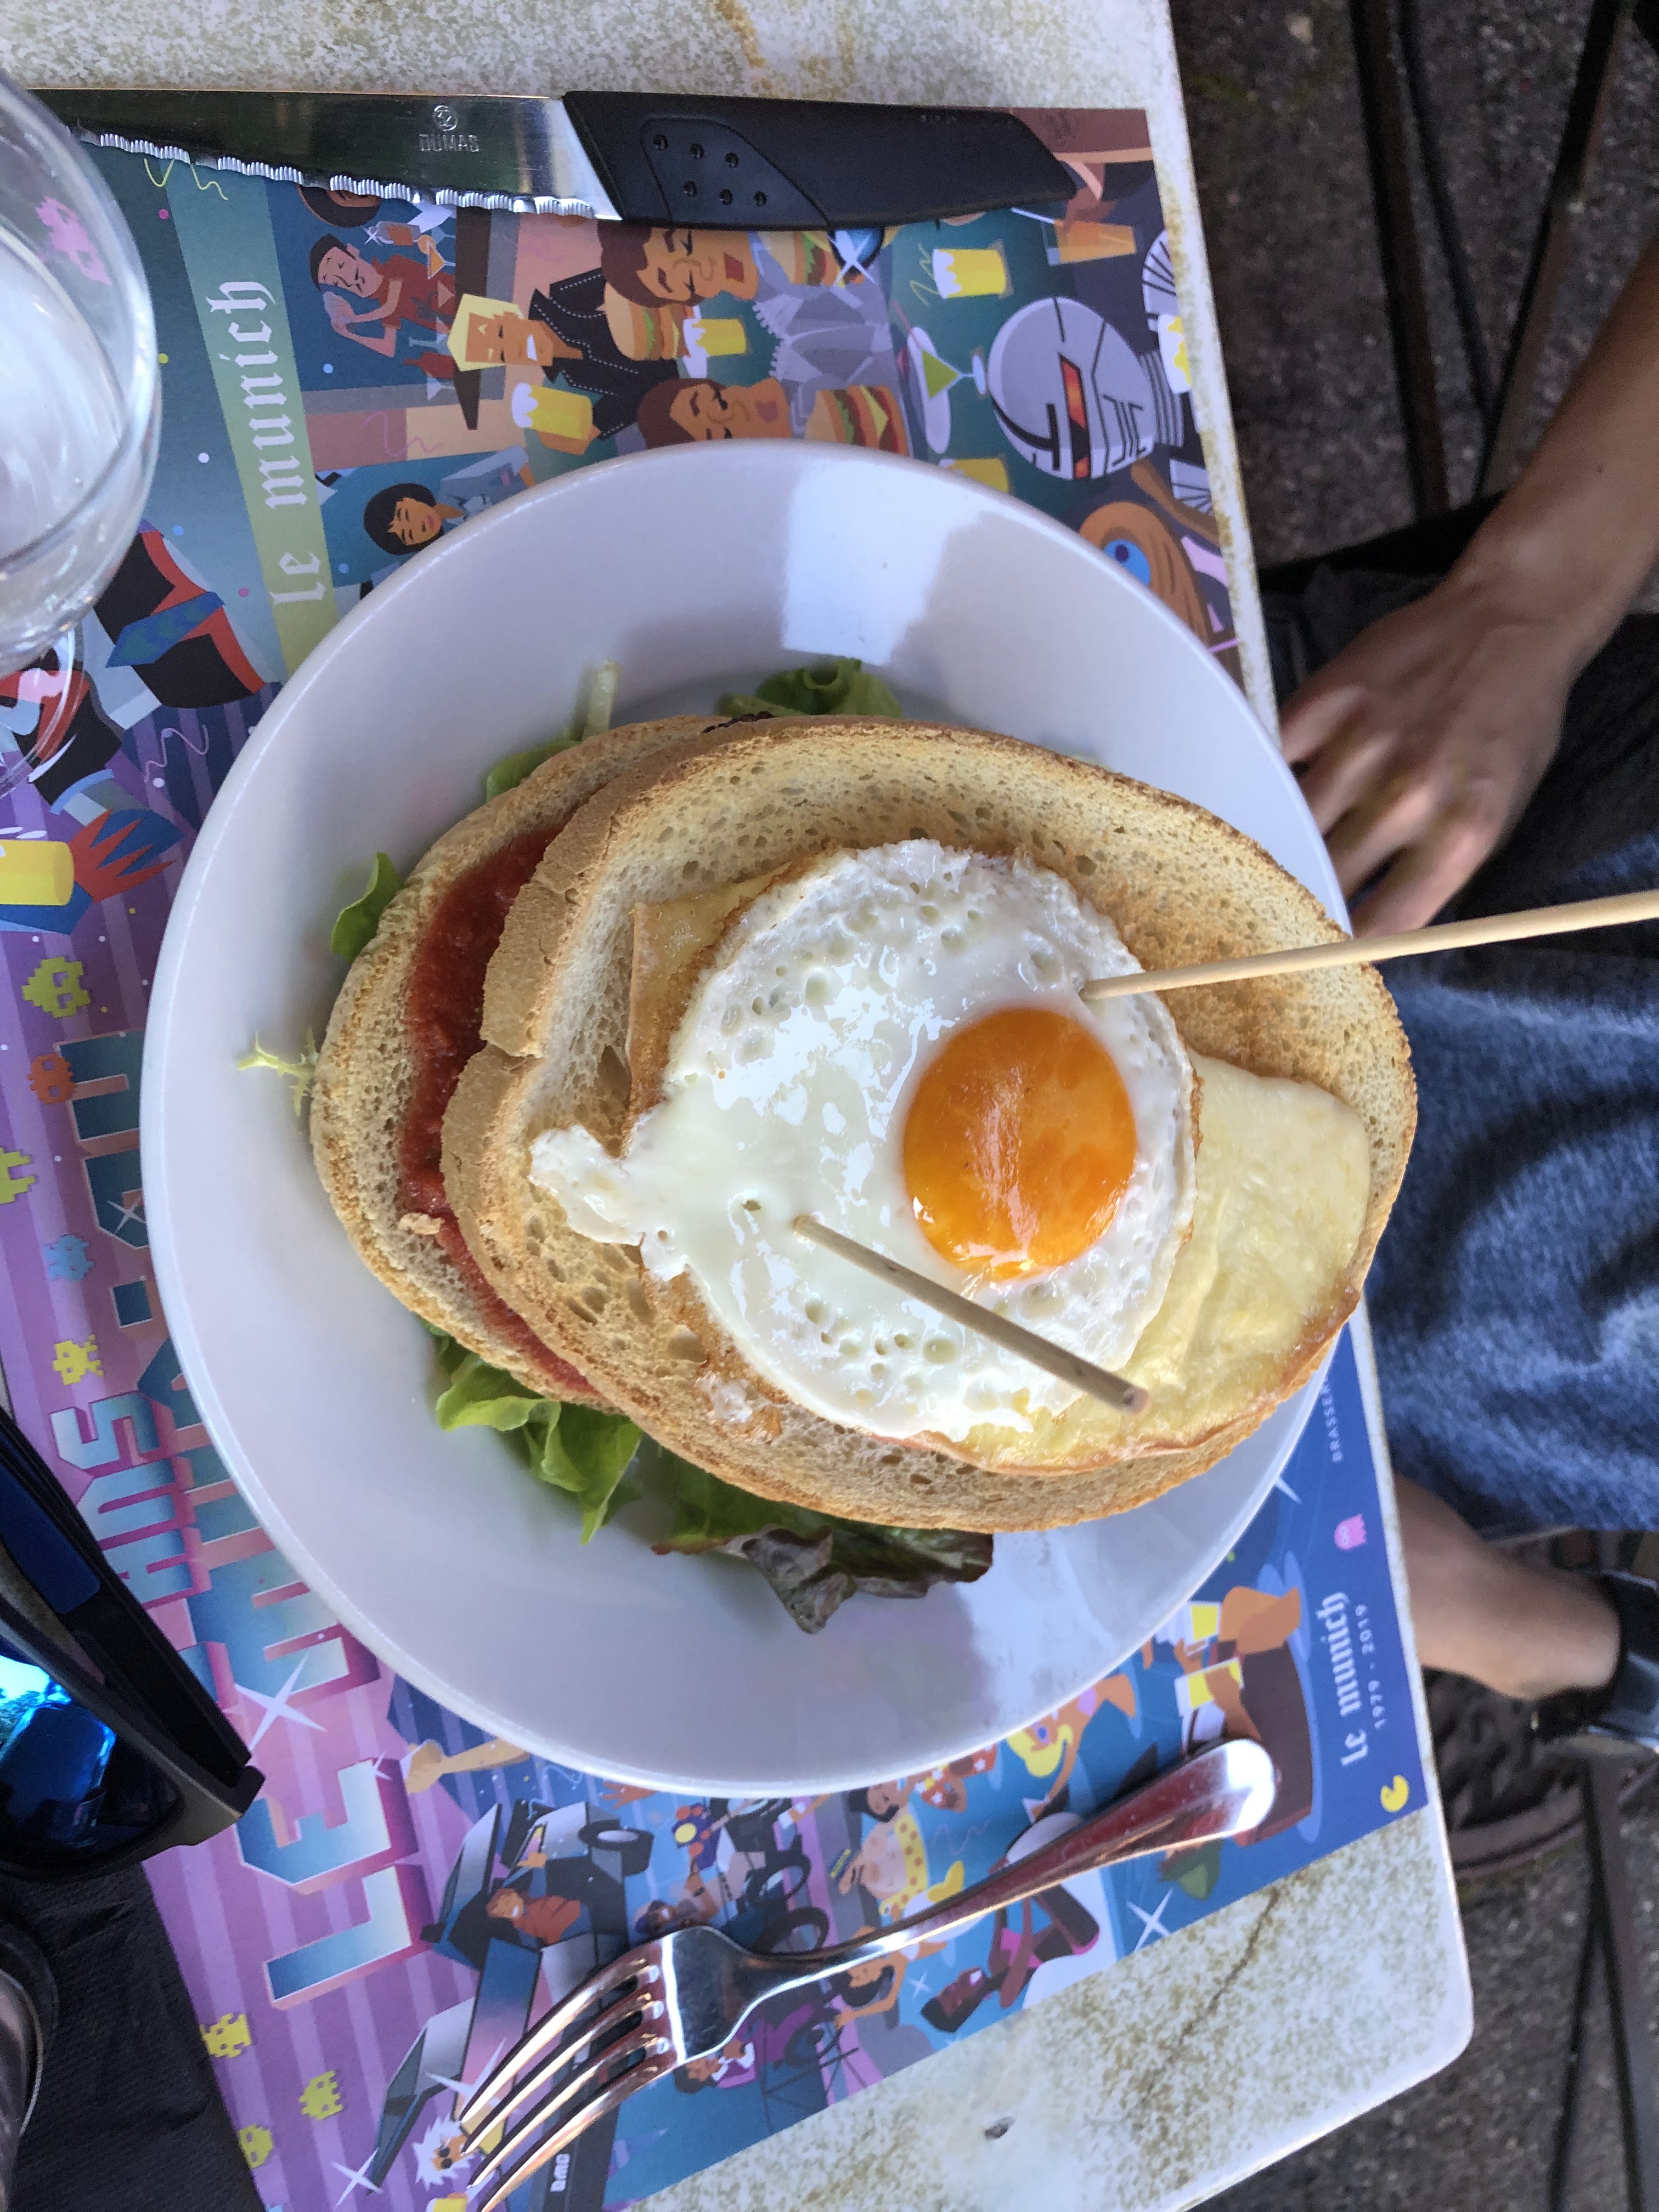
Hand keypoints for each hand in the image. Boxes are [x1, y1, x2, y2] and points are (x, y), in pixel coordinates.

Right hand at [1279, 577, 1574, 932]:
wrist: (1510, 619)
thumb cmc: (1510, 724)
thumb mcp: (1500, 815)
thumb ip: (1437, 874)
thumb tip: (1372, 925)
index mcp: (1461, 833)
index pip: (1380, 925)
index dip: (1341, 947)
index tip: (1320, 951)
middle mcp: (1409, 795)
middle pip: (1323, 880)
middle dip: (1300, 899)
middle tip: (1283, 906)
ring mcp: (1360, 745)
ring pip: (1285, 825)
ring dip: (1274, 844)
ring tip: (1264, 853)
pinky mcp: (1324, 701)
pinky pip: (1271, 762)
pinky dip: (1265, 781)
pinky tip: (1268, 789)